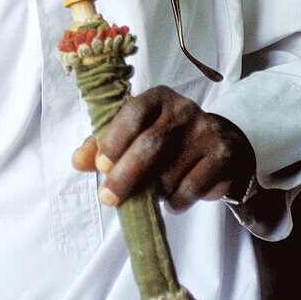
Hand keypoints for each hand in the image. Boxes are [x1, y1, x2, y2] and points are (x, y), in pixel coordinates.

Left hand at [72, 86, 255, 210]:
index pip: (133, 112)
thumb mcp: (136, 135)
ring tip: (152, 190)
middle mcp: (184, 109)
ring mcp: (206, 132)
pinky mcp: (222, 157)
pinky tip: (172, 198)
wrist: (222, 148)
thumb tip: (78, 161)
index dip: (114, 140)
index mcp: (158, 97)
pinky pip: (189, 189)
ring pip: (168, 174)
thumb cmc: (168, 141)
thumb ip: (103, 145)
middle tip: (108, 197)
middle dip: (124, 176)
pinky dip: (174, 202)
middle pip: (150, 146)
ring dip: (153, 191)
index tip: (100, 165)